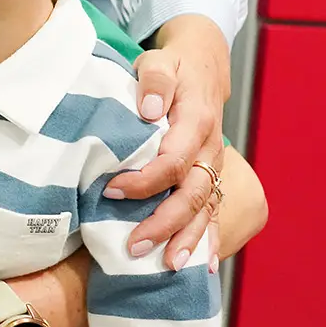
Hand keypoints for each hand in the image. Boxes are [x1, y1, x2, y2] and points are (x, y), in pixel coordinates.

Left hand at [113, 14, 230, 271]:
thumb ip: (155, 80)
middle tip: (134, 246)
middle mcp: (210, 149)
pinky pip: (213, 211)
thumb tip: (150, 109)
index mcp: (197, 121)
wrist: (204, 65)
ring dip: (187, 239)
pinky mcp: (211, 176)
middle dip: (165, 223)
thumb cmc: (175, 65)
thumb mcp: (161, 60)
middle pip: (193, 193)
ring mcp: (213, 166)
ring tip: (167, 266)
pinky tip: (202, 266)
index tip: (111, 191)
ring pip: (205, 208)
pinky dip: (208, 239)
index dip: (144, 180)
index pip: (173, 160)